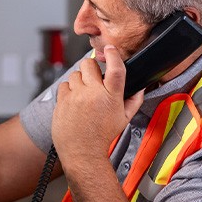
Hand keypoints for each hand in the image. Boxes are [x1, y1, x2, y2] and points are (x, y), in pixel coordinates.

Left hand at [52, 45, 142, 164]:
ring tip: (83, 95)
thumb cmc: (103, 136)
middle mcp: (92, 94)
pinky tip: (74, 101)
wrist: (82, 152)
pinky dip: (68, 90)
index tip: (110, 49)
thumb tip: (140, 88)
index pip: (115, 68)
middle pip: (89, 64)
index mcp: (111, 97)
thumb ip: (134, 101)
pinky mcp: (62, 102)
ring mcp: (75, 97)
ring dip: (79, 81)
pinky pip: (63, 85)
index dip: (113, 55)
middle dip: (91, 68)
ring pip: (75, 74)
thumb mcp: (124, 119)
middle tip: (93, 79)